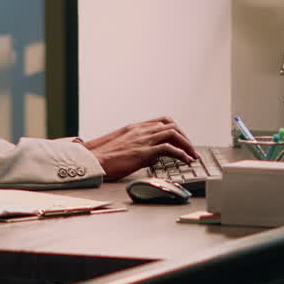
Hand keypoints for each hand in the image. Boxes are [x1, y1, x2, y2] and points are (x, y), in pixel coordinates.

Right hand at [82, 117, 197, 181]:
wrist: (91, 161)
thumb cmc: (102, 157)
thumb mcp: (121, 146)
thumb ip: (136, 146)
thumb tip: (149, 154)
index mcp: (135, 128)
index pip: (162, 121)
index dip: (176, 130)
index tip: (182, 141)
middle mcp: (141, 130)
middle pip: (171, 126)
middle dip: (184, 137)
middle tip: (191, 150)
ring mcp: (143, 140)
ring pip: (173, 134)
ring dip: (187, 145)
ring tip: (192, 156)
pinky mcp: (143, 152)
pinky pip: (169, 149)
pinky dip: (181, 154)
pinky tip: (186, 161)